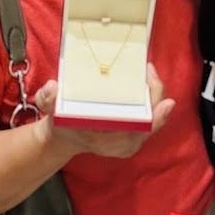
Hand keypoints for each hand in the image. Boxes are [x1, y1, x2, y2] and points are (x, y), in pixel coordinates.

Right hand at [33, 63, 175, 158]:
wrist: (65, 136)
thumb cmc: (61, 122)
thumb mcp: (50, 109)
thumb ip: (47, 98)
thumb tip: (53, 86)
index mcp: (105, 140)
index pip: (139, 131)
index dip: (156, 118)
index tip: (166, 102)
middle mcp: (121, 143)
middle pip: (151, 122)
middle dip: (156, 96)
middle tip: (149, 70)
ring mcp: (128, 141)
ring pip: (153, 120)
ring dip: (155, 95)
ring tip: (148, 71)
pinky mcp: (132, 134)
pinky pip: (149, 119)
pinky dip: (152, 101)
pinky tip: (148, 80)